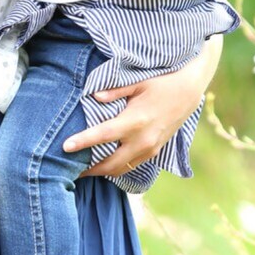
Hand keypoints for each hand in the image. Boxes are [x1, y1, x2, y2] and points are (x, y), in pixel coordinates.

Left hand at [65, 59, 210, 179]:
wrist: (189, 92)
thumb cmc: (162, 83)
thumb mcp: (138, 83)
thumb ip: (114, 91)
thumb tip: (93, 97)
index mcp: (135, 121)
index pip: (103, 135)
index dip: (82, 142)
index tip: (65, 147)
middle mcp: (142, 140)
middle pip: (110, 163)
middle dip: (89, 169)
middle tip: (70, 169)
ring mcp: (150, 148)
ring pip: (121, 169)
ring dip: (102, 172)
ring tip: (84, 170)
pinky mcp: (154, 152)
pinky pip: (132, 165)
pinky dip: (116, 168)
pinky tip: (105, 165)